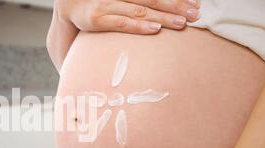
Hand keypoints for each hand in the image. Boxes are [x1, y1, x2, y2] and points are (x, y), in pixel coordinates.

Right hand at [55, 0, 200, 34]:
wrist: (69, 3)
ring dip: (163, 16)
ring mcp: (108, 5)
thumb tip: (160, 13)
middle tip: (195, 14)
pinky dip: (139, 26)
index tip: (195, 2)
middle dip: (175, 6)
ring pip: (140, 10)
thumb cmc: (100, 2)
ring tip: (182, 23)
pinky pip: (121, 22)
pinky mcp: (98, 19)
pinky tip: (155, 29)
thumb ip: (138, 2)